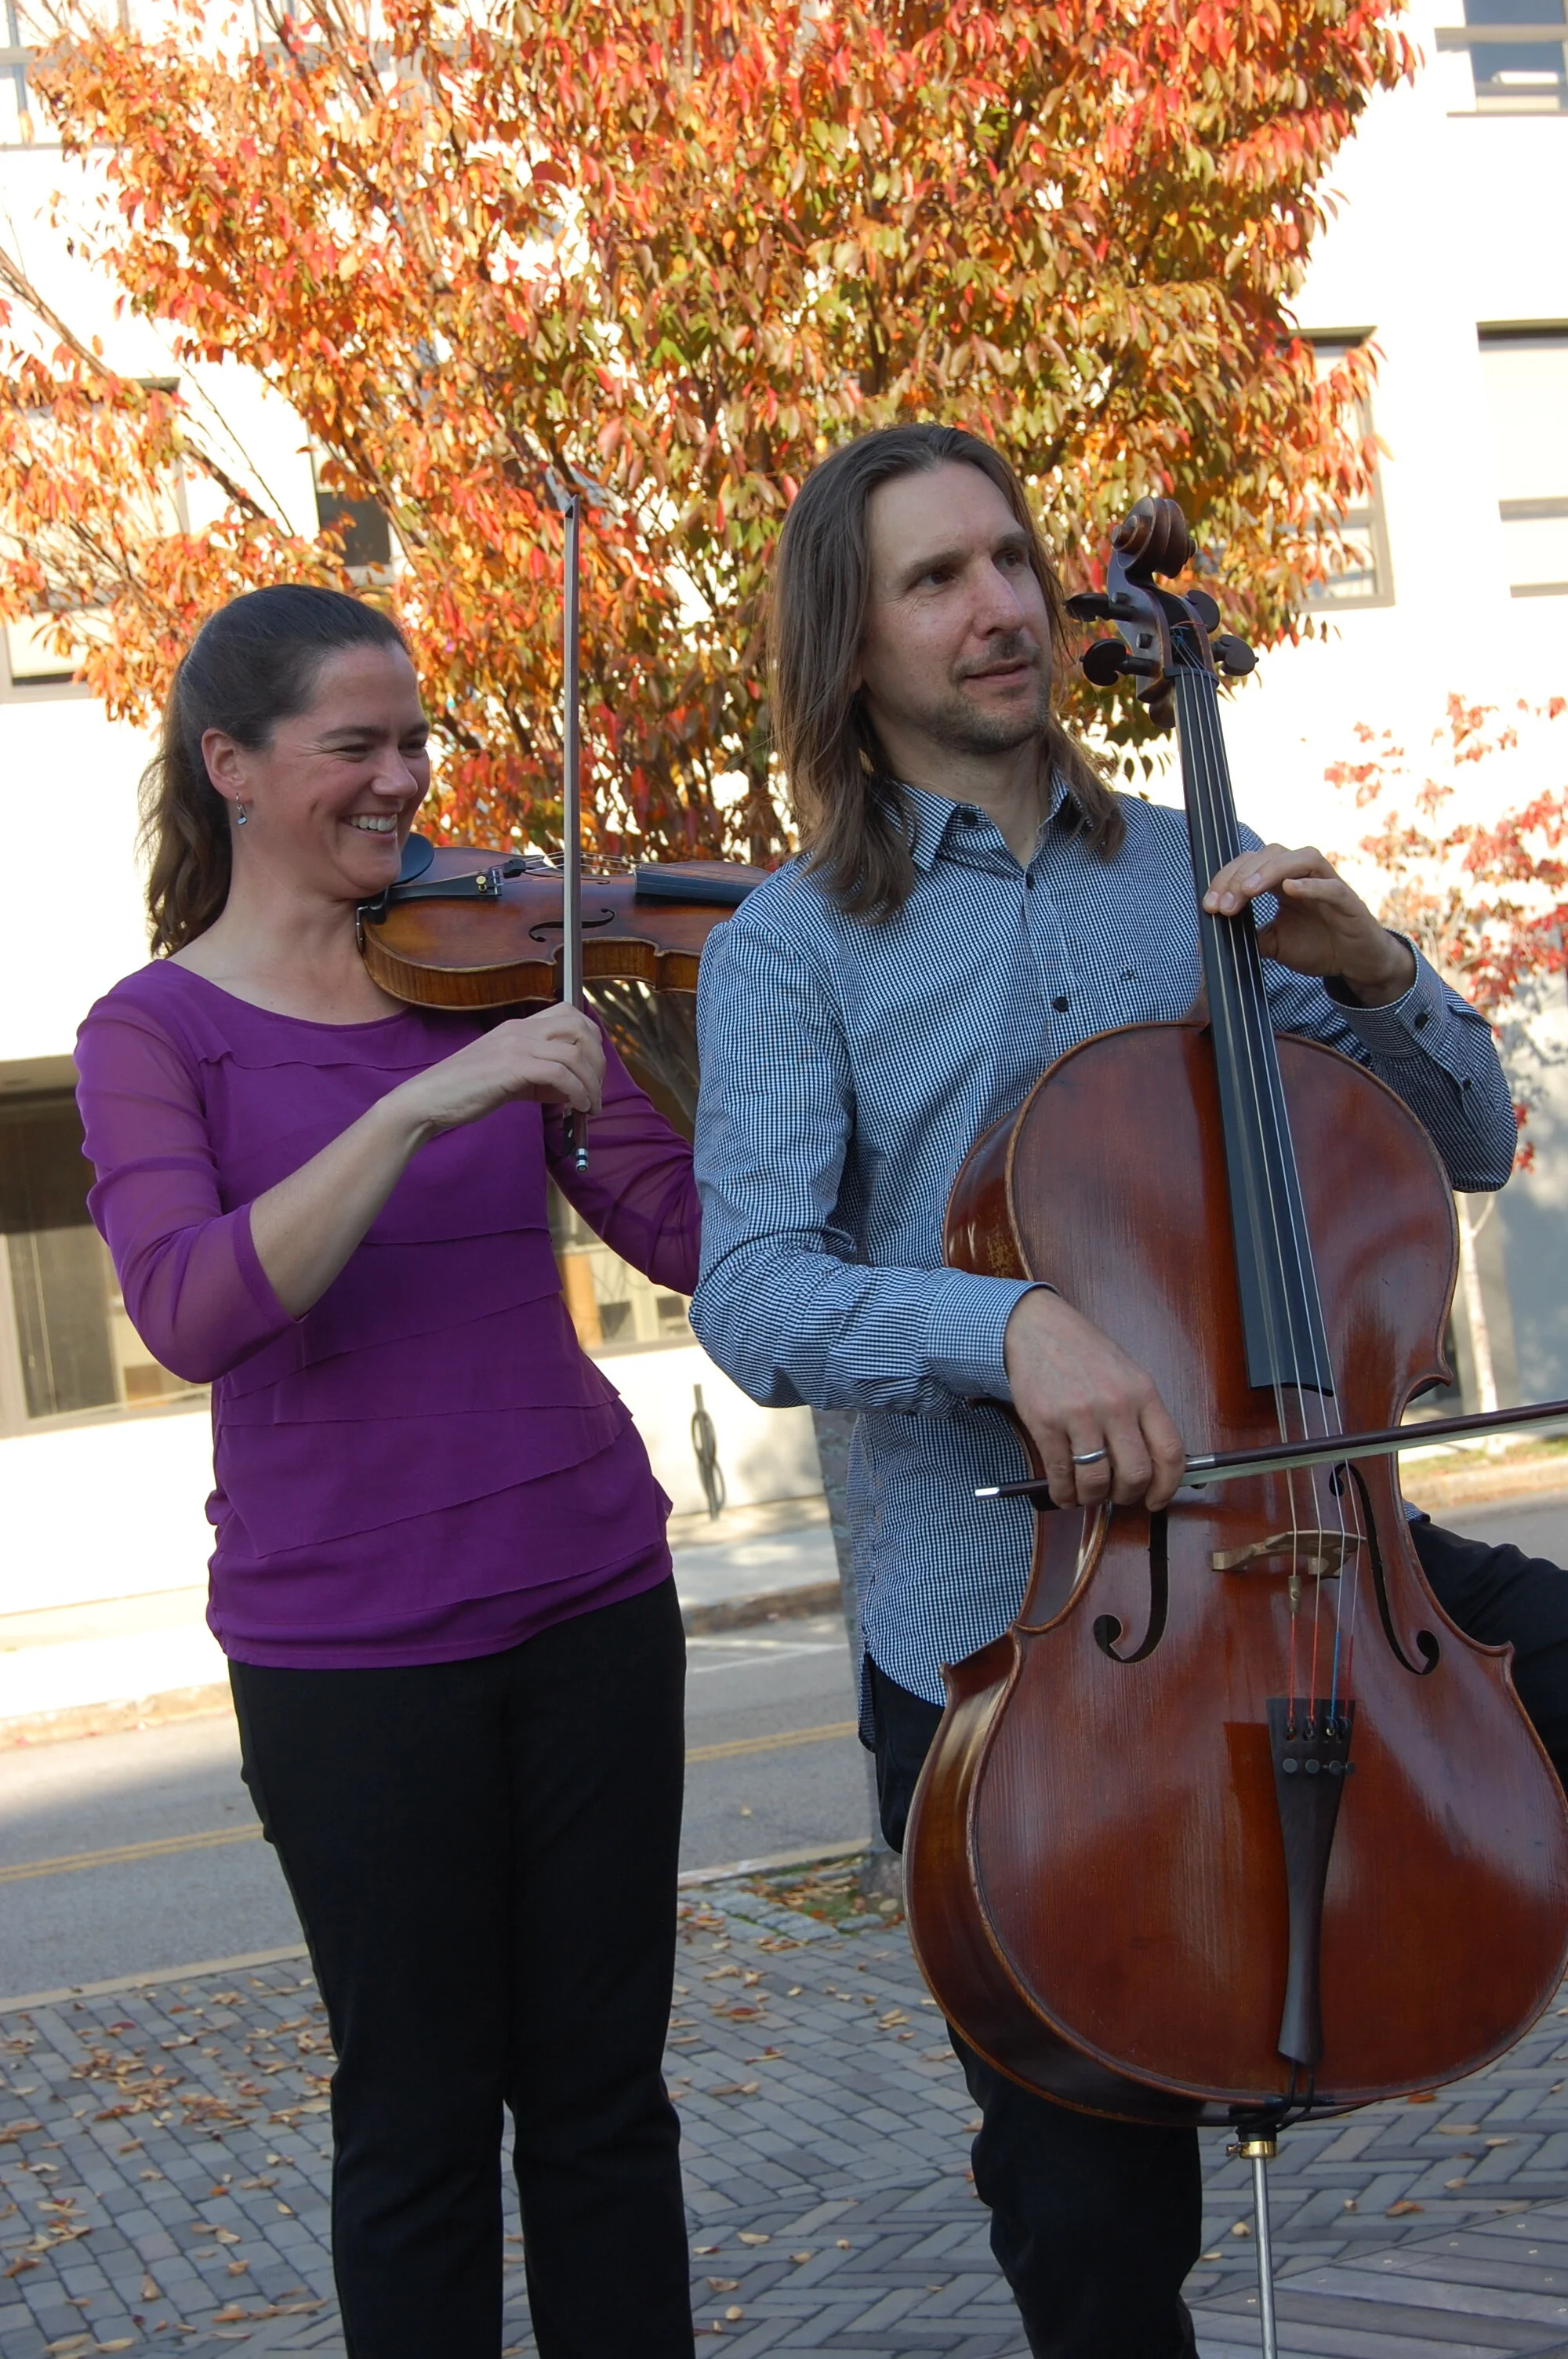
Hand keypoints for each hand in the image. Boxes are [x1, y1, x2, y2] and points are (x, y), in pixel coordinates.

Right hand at [392, 1006, 604, 1139]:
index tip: (592, 1069)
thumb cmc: (466, 1090)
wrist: (429, 1099)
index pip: (569, 1013)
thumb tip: (573, 1091)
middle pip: (580, 1027)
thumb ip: (541, 1079)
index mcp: (519, 1027)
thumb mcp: (509, 1077)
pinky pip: (560, 1073)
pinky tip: (577, 1108)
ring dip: (591, 1082)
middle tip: (596, 1089)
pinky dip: (577, 1092)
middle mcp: (520, 1029)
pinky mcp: (512, 1067)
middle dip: (598, 1059)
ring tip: (590, 1106)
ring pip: (575, 1052)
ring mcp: (516, 1045)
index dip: (591, 1039)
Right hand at [1003, 1289, 1186, 1511]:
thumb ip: (1142, 1415)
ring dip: (1092, 1497)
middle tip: (1117, 1496)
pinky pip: (1060, 1474)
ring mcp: (1080, 1415)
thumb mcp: (1127, 1376)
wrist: (1037, 1328)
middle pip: (1135, 1474)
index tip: (1156, 1499)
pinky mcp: (1046, 1423)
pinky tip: (1063, 1492)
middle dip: (1127, 1496)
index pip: (1170, 1452)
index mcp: (1143, 1393)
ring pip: (1096, 1481)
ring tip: (1086, 1494)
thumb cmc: (1084, 1353)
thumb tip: (1151, 1466)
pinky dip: (1062, 1493)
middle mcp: (1115, 1405)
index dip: (1166, 1486)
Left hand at [1203, 844, 1415, 1005]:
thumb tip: (1211, 937)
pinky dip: (1311, 885)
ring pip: (1300, 858)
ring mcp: (1328, 884)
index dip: (1227, 880)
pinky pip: (1331, 886)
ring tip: (1247, 891)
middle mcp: (1305, 876)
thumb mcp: (1275, 944)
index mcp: (1284, 882)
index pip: (1251, 865)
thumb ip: (1249, 935)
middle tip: (1223, 904)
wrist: (1356, 964)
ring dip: (1270, 871)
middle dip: (1241, 877)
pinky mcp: (1348, 901)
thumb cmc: (1319, 947)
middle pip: (1270, 855)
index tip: (1209, 905)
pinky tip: (1290, 889)